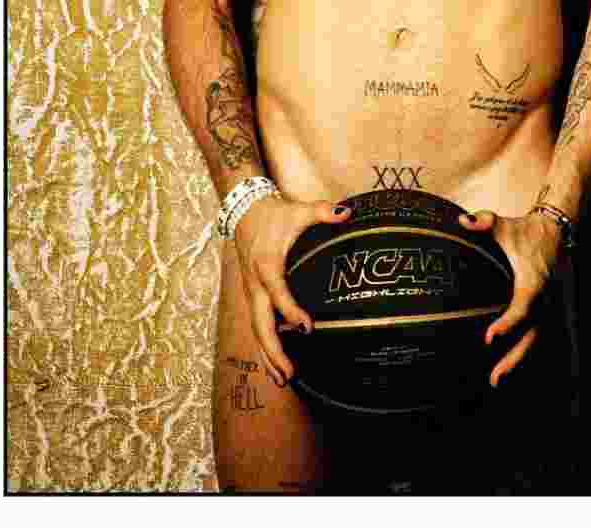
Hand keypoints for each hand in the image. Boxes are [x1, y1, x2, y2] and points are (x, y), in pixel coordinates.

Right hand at [232, 193, 351, 385]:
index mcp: (267, 264)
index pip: (277, 293)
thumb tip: (346, 213)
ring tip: (283, 380)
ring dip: (268, 355)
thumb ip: (322, 212)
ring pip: (256, 330)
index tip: (308, 328)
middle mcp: (256, 284)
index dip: (290, 311)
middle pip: (260, 324)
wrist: (245, 213)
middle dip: (273, 350)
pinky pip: (258, 325)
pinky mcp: (253, 296)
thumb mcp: (298, 210)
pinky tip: (277, 363)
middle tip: (290, 374)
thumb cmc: (275, 215)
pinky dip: (266, 345)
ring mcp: (252, 293)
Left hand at [459, 207, 562, 386]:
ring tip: (496, 381)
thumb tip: (461, 221)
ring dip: (518, 361)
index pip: (523, 307)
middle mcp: (545, 297)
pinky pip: (538, 336)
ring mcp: (550, 306)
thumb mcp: (504, 225)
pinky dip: (525, 353)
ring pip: (536, 341)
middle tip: (493, 378)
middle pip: (532, 335)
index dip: (508, 324)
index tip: (489, 338)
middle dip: (514, 358)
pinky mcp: (550, 309)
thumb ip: (483, 222)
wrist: (557, 230)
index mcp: (534, 280)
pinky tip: (508, 368)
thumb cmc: (526, 230)